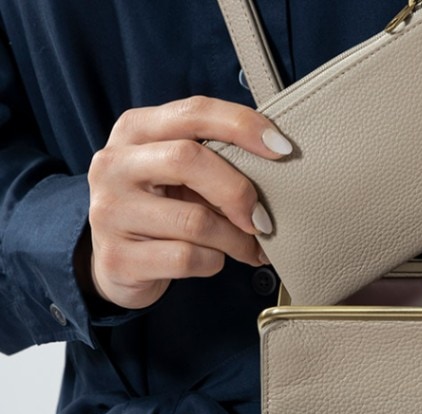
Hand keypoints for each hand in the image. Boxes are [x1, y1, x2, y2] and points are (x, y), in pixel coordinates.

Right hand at [83, 95, 292, 308]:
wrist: (115, 263)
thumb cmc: (159, 211)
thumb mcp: (176, 175)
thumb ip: (211, 160)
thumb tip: (276, 163)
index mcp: (135, 130)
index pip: (193, 112)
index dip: (242, 125)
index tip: (282, 148)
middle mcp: (114, 164)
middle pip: (188, 160)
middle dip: (238, 192)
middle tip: (263, 219)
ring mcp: (110, 211)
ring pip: (195, 220)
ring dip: (235, 239)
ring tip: (248, 248)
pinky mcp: (118, 258)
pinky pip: (187, 258)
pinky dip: (214, 262)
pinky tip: (214, 260)